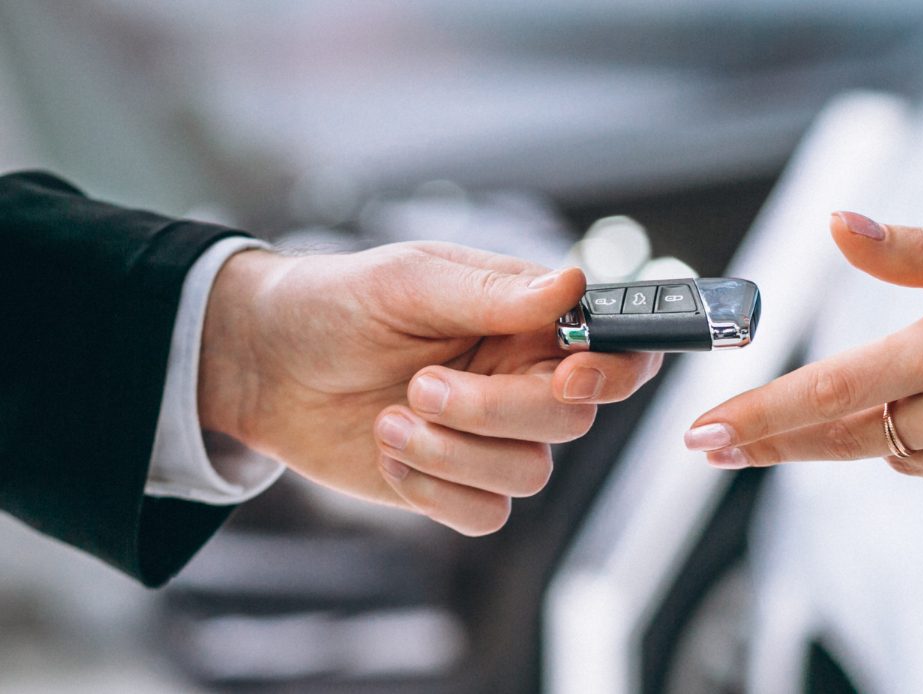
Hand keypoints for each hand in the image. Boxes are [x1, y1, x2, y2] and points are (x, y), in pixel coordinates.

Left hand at [199, 242, 660, 533]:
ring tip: (391, 419)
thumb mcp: (411, 281)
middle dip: (496, 411)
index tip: (570, 375)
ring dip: (454, 454)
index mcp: (530, 323)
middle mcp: (524, 381)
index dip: (614, 372)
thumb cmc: (340, 303)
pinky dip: (435, 492)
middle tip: (421, 385)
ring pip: (529, 474)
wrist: (265, 365)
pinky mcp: (454, 485)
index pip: (617, 351)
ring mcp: (492, 439)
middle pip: (572, 420)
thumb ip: (495, 293)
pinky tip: (390, 452)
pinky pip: (486, 516)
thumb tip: (573, 284)